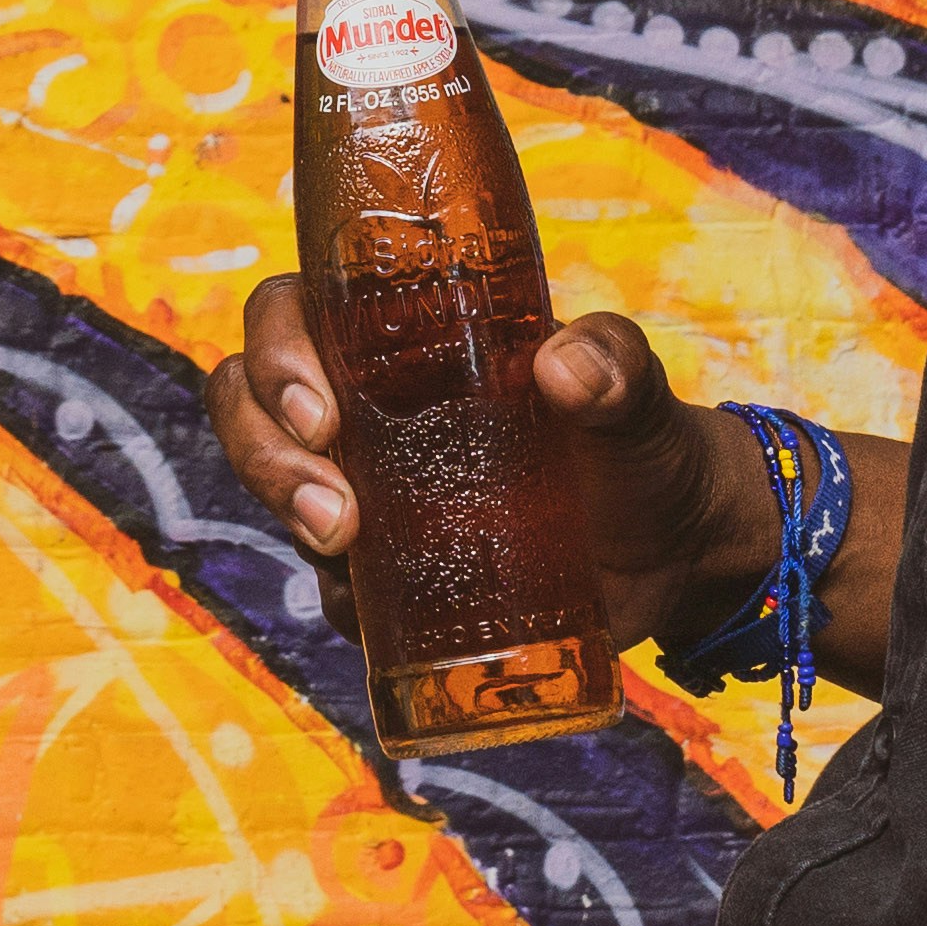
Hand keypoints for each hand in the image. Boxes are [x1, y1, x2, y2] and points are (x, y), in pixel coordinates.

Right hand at [212, 280, 764, 658]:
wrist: (675, 547)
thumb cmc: (642, 442)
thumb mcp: (635, 391)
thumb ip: (616, 363)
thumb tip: (564, 366)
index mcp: (403, 338)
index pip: (292, 314)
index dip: (275, 351)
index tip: (320, 408)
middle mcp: (367, 407)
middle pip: (251, 405)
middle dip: (264, 453)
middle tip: (333, 509)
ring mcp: (370, 492)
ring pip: (273, 487)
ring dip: (284, 514)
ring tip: (344, 549)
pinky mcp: (389, 574)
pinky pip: (329, 586)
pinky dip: (338, 598)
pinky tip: (374, 611)